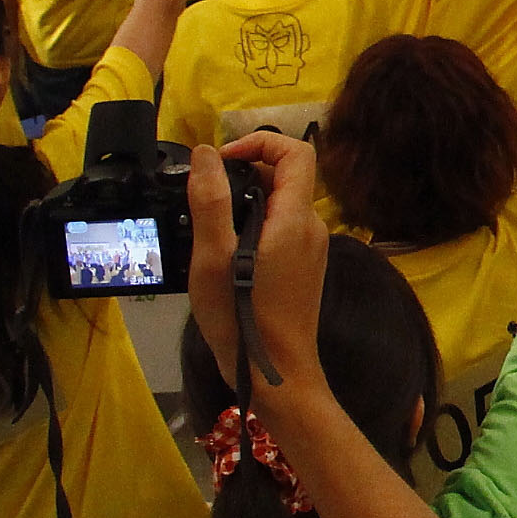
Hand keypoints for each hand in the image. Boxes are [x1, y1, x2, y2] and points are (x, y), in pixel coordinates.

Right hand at [192, 133, 327, 382]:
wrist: (275, 374)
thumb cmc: (242, 318)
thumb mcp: (213, 258)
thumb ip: (211, 201)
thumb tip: (207, 154)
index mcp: (296, 219)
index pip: (296, 152)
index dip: (260, 143)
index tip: (221, 161)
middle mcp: (311, 229)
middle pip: (286, 177)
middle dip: (245, 174)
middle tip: (205, 196)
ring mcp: (310, 251)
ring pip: (280, 205)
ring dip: (246, 202)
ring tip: (209, 227)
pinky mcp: (303, 270)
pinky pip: (280, 231)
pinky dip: (253, 227)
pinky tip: (225, 254)